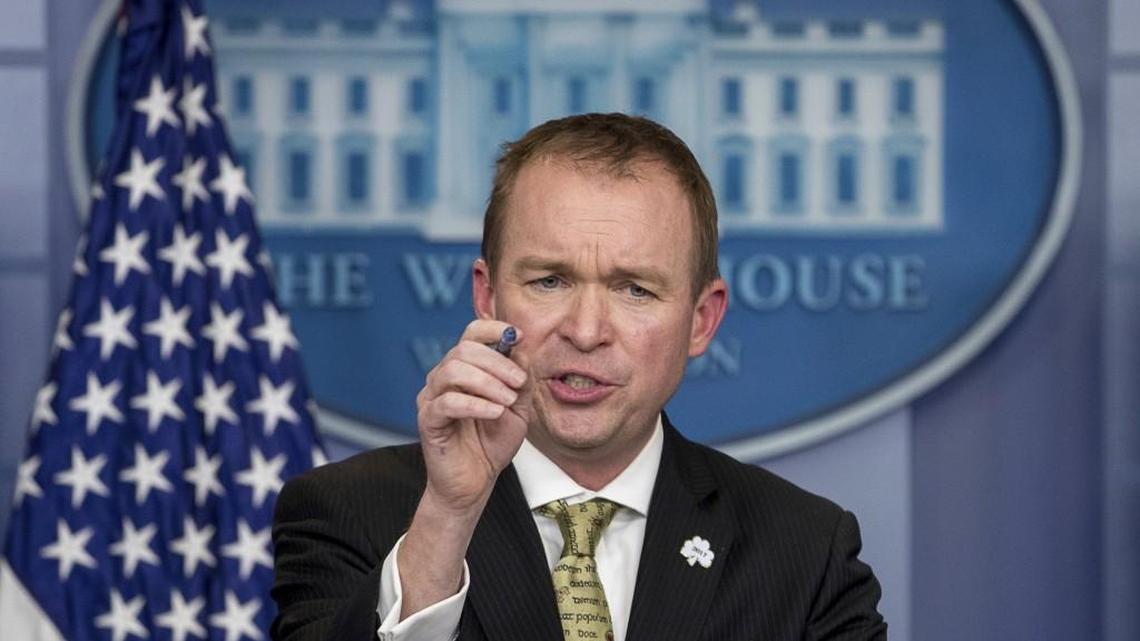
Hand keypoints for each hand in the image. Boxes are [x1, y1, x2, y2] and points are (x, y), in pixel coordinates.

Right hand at [415, 320, 529, 514]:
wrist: (476, 482)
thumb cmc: (493, 443)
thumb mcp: (518, 409)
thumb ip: (520, 380)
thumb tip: (521, 348)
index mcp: (465, 369)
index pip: (472, 333)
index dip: (494, 328)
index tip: (519, 337)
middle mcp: (444, 378)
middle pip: (464, 349)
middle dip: (497, 362)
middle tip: (518, 382)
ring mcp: (432, 397)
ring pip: (453, 370)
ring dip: (488, 383)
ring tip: (508, 401)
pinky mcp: (428, 420)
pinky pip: (448, 402)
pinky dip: (476, 404)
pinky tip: (495, 413)